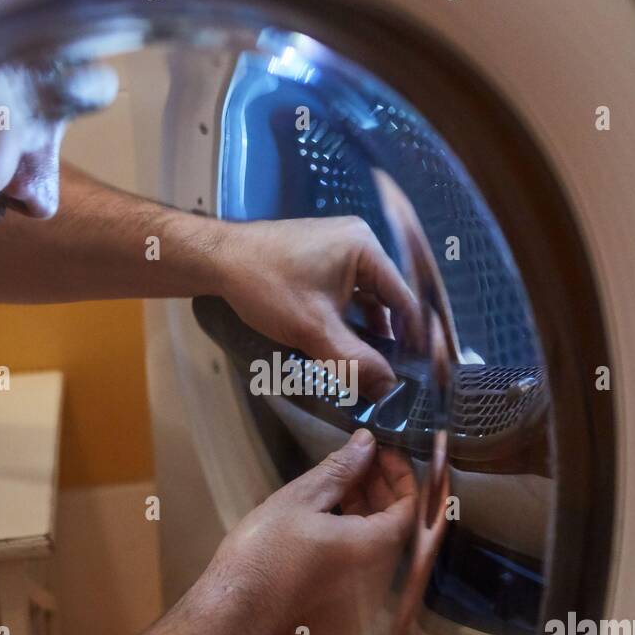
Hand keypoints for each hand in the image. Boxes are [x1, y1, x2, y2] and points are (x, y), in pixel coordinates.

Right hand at [191, 429, 417, 634]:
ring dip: (365, 520)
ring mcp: (363, 608)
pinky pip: (359, 577)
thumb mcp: (298, 502)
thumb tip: (367, 443)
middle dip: (380, 493)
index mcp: (375, 549)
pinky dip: (351, 549)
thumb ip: (340, 471)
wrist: (230, 624)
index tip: (379, 454)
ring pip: (376, 554)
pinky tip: (322, 534)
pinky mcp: (343, 625)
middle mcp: (380, 582)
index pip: (410, 507)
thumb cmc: (263, 556)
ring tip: (336, 494)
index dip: (399, 475)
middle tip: (356, 467)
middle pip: (394, 530)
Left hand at [215, 216, 420, 397]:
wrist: (216, 261)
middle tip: (389, 375)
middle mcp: (357, 244)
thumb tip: (388, 390)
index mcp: (365, 247)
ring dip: (363, 333)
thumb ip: (354, 362)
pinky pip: (344, 296)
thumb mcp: (314, 330)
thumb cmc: (264, 284)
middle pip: (385, 300)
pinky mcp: (319, 262)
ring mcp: (337, 251)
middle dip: (385, 338)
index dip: (413, 336)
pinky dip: (345, 322)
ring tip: (366, 368)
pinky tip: (342, 349)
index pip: (403, 298)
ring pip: (363, 301)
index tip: (417, 369)